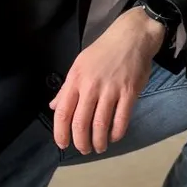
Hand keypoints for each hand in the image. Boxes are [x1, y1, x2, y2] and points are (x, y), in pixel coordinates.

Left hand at [49, 7, 164, 152]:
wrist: (132, 36)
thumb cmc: (104, 50)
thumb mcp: (80, 65)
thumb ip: (67, 88)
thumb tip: (55, 106)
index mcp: (75, 79)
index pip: (63, 112)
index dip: (61, 133)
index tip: (63, 145)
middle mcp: (91, 86)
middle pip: (81, 122)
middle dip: (81, 142)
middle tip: (84, 149)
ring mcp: (111, 89)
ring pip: (101, 123)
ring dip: (99, 141)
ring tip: (99, 147)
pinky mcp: (129, 91)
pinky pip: (121, 118)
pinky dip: (117, 132)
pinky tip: (114, 136)